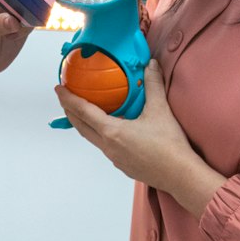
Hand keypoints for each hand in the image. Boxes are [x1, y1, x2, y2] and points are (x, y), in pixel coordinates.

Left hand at [56, 60, 224, 218]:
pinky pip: (105, 146)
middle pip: (81, 127)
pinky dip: (99, 134)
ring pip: (92, 138)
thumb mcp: (160, 110)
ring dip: (84, 124)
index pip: (83, 112)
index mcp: (112, 132)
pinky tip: (109, 129)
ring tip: (83, 112)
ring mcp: (115, 158)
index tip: (58, 89)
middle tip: (65, 98)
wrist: (181, 176)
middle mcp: (109, 146)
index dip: (68, 99)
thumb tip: (150, 65)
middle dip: (70, 111)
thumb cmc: (170, 146)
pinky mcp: (123, 165)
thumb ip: (153, 84)